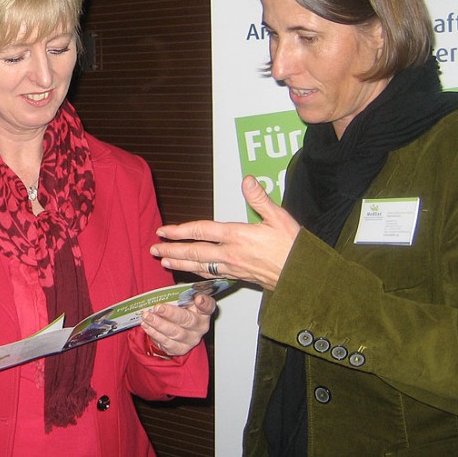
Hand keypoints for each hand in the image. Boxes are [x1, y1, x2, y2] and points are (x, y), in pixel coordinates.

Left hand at [140, 293, 215, 355]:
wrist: (175, 327)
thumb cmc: (179, 309)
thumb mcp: (181, 298)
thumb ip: (179, 293)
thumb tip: (167, 290)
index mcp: (203, 312)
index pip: (208, 306)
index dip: (205, 303)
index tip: (198, 298)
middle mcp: (200, 327)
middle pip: (188, 320)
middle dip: (170, 313)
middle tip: (157, 307)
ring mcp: (191, 340)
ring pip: (175, 333)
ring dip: (158, 324)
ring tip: (147, 316)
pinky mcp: (179, 348)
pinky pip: (166, 342)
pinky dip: (154, 333)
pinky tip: (147, 325)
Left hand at [150, 176, 299, 290]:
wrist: (304, 276)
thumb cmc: (294, 247)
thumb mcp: (279, 217)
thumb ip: (260, 198)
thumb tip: (247, 180)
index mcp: (238, 236)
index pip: (202, 232)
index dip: (181, 231)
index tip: (164, 230)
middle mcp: (231, 254)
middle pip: (194, 252)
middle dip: (172, 250)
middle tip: (154, 249)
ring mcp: (234, 268)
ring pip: (200, 266)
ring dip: (180, 263)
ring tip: (164, 261)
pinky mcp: (239, 277)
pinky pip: (212, 275)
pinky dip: (197, 273)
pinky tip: (190, 272)